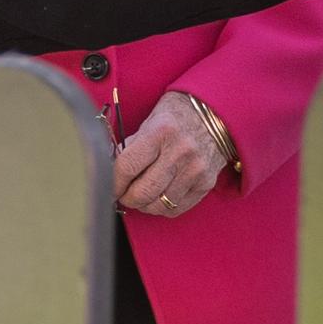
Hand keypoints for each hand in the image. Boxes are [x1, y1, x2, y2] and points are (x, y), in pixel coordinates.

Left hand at [113, 91, 230, 219]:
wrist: (214, 114)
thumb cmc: (175, 118)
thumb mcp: (149, 122)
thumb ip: (129, 147)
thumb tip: (108, 171)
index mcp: (160, 131)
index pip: (127, 167)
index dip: (113, 183)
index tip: (109, 187)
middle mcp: (180, 152)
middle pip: (142, 192)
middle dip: (126, 198)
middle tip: (123, 194)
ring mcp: (195, 170)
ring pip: (158, 205)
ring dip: (144, 205)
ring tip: (141, 195)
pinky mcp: (206, 183)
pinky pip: (176, 209)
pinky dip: (161, 207)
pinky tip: (158, 196)